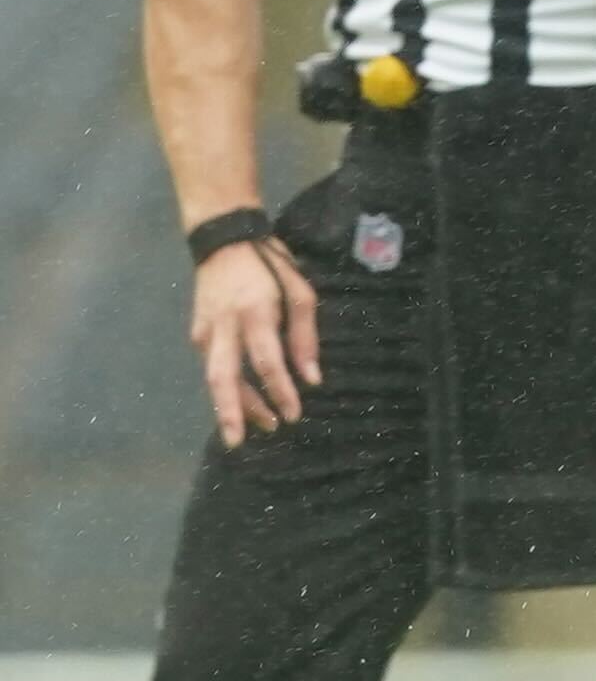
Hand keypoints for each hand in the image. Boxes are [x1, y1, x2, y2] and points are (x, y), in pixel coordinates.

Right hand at [190, 237, 319, 446]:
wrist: (223, 239)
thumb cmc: (271, 264)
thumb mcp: (300, 293)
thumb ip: (305, 337)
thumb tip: (311, 379)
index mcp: (255, 312)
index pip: (266, 361)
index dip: (280, 391)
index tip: (293, 415)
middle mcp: (224, 324)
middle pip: (223, 376)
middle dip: (231, 412)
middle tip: (240, 442)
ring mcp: (206, 329)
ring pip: (214, 375)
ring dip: (232, 405)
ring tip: (255, 428)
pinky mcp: (198, 331)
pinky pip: (213, 365)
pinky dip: (227, 387)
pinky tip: (243, 403)